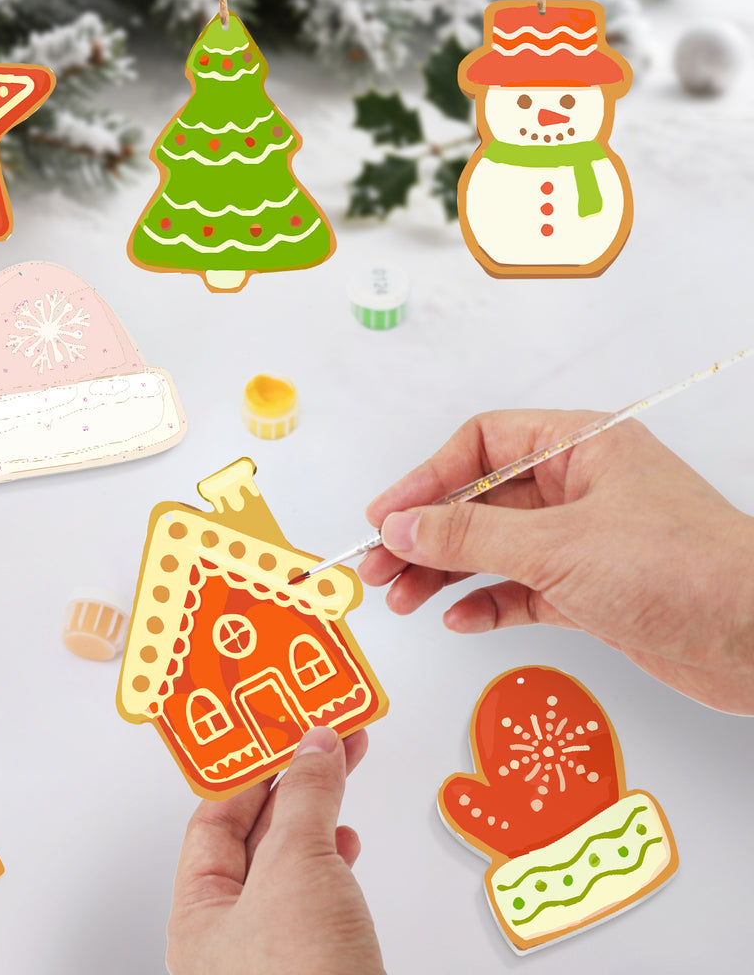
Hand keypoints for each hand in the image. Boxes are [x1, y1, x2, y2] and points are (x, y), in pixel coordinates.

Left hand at [166, 727, 384, 974]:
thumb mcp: (296, 866)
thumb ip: (306, 798)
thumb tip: (314, 750)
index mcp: (198, 916)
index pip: (213, 822)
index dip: (247, 772)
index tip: (276, 733)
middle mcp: (229, 936)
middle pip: (257, 836)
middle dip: (293, 782)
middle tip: (319, 738)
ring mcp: (274, 950)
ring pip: (291, 861)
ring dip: (318, 812)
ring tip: (339, 766)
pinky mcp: (316, 959)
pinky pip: (317, 889)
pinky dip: (334, 856)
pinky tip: (345, 839)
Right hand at [359, 410, 753, 714]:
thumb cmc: (686, 571)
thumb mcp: (558, 547)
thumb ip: (469, 538)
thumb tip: (401, 527)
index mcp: (580, 446)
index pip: (482, 446)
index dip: (426, 479)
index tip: (386, 516)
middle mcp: (579, 487)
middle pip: (479, 501)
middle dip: (426, 535)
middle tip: (379, 566)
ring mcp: (584, 540)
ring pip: (494, 548)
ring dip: (445, 573)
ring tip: (403, 598)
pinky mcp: (591, 590)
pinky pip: (520, 588)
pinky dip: (487, 603)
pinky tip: (459, 618)